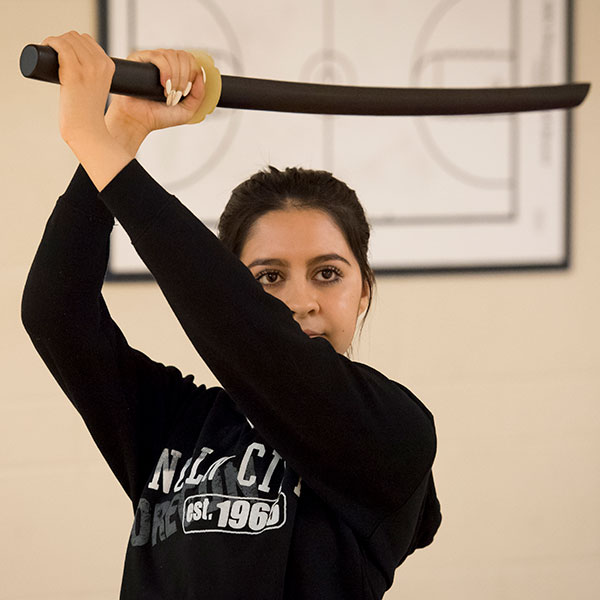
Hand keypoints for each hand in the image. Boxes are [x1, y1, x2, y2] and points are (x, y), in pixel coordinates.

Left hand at [42, 31, 114, 147]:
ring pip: (68, 38)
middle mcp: (101, 64)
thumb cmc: (88, 115)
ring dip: (55, 41)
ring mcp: (88, 67)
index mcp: (109, 66)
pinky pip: (60, 45)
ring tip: (49, 52)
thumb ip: (92, 77)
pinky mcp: (74, 72)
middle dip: (62, 41)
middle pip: (76, 37)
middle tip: (54, 55)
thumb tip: (73, 67)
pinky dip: (51, 42)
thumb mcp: (97, 90)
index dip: (72, 43)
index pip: (88, 41)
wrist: (88, 131)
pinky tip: (47, 47)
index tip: (63, 53)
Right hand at [105, 48, 204, 151]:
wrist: (137, 121)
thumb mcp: (186, 111)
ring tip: (168, 92)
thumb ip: (198, 96)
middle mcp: (164, 64)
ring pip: (172, 55)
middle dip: (185, 76)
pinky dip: (166, 71)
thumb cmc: (157, 117)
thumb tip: (201, 76)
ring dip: (176, 76)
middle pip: (183, 56)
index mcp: (176, 73)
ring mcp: (152, 60)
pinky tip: (163, 84)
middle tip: (178, 93)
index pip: (190, 60)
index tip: (187, 91)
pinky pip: (158, 56)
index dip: (193, 73)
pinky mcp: (139, 59)